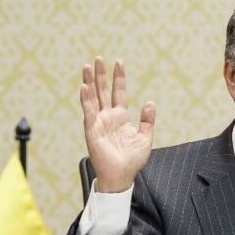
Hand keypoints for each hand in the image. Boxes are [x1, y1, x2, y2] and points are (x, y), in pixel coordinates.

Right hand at [79, 57, 155, 192]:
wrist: (121, 177)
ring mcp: (99, 122)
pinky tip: (84, 87)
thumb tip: (149, 103)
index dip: (119, 77)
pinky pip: (89, 112)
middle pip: (103, 91)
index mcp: (120, 117)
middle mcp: (107, 117)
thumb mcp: (145, 138)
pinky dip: (86, 100)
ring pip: (93, 98)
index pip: (119, 92)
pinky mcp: (92, 131)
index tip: (118, 62)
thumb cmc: (131, 160)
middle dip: (100, 74)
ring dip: (89, 82)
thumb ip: (147, 120)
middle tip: (98, 58)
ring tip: (87, 66)